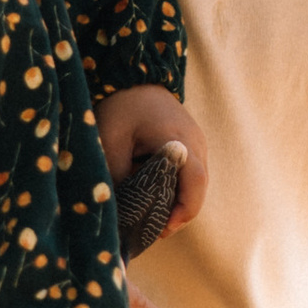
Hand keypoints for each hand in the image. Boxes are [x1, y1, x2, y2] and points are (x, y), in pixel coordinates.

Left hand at [98, 84, 206, 234]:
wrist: (132, 77)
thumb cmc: (120, 107)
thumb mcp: (110, 140)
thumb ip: (117, 174)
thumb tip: (122, 211)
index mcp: (177, 139)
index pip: (194, 181)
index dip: (183, 210)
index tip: (162, 229)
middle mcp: (195, 142)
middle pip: (197, 190)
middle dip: (177, 214)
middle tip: (151, 231)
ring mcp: (196, 143)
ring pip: (193, 185)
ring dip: (174, 202)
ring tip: (148, 216)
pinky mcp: (189, 146)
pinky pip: (187, 175)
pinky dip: (173, 189)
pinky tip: (150, 196)